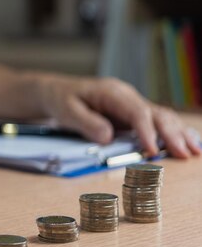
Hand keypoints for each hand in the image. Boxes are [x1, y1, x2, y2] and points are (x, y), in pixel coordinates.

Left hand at [39, 76, 200, 157]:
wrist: (57, 92)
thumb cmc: (61, 99)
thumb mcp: (66, 110)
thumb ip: (86, 123)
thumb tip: (108, 137)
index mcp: (112, 92)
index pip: (136, 112)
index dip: (147, 132)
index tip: (153, 151)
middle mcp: (127, 96)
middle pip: (156, 113)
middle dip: (171, 134)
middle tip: (185, 154)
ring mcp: (132, 104)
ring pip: (161, 117)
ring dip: (178, 133)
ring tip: (194, 151)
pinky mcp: (132, 115)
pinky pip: (156, 122)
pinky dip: (172, 133)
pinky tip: (188, 143)